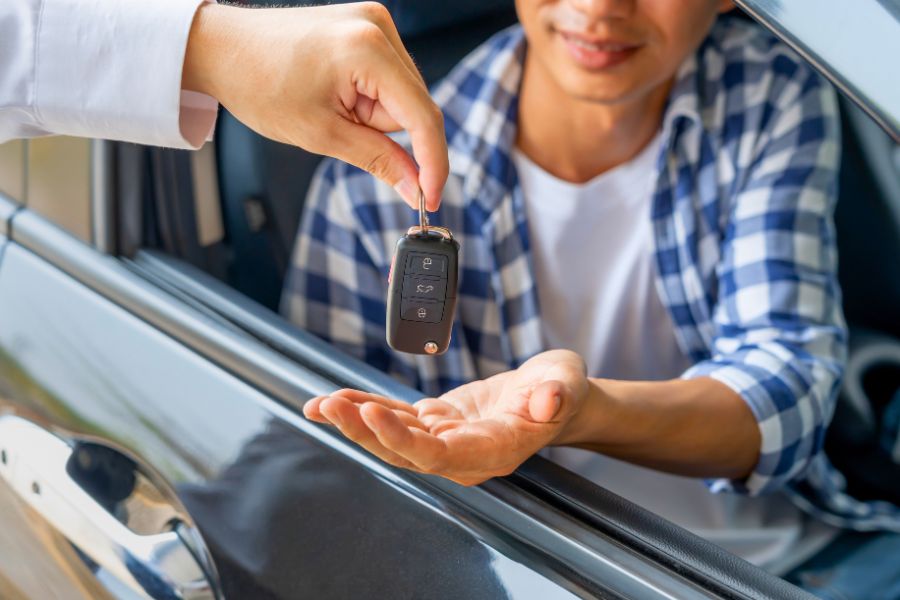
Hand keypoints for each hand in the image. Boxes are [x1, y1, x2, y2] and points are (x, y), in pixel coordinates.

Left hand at [183, 2, 447, 209]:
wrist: (222, 48)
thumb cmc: (259, 85)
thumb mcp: (321, 135)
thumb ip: (379, 161)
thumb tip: (416, 189)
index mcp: (368, 50)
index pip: (423, 116)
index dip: (432, 162)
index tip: (431, 198)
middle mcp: (379, 26)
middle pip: (413, 106)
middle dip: (382, 129)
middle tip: (338, 126)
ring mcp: (374, 21)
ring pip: (402, 94)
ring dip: (374, 112)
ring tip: (330, 103)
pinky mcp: (367, 24)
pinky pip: (389, 77)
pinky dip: (369, 95)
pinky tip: (336, 91)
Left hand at [303, 350, 589, 485]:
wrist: (552, 395)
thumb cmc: (561, 389)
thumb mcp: (566, 382)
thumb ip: (558, 393)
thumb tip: (548, 401)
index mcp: (492, 450)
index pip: (439, 456)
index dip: (402, 440)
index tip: (371, 414)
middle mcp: (462, 454)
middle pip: (403, 452)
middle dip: (363, 431)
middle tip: (330, 405)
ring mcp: (445, 440)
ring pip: (391, 437)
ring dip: (354, 421)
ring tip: (320, 404)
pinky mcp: (434, 423)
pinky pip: (394, 417)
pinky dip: (363, 407)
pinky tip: (334, 400)